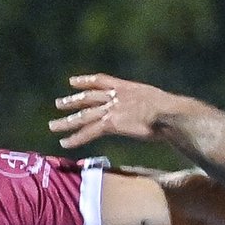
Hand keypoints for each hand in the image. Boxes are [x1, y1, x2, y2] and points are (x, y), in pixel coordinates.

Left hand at [50, 74, 189, 149]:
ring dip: (67, 121)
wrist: (170, 114)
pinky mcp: (112, 124)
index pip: (101, 80)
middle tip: (58, 104)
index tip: (73, 82)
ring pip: (84, 115)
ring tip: (53, 126)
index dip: (85, 81)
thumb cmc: (172, 112)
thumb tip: (155, 113)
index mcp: (127, 88)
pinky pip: (89, 132)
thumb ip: (149, 106)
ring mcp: (112, 109)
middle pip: (88, 97)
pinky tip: (64, 143)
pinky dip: (76, 138)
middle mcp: (116, 96)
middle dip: (72, 101)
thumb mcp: (158, 102)